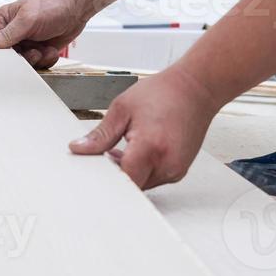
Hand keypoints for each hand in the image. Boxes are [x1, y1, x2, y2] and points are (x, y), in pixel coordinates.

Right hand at [0, 0, 89, 69]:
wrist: (76, 9)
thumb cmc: (52, 6)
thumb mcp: (27, 20)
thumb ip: (7, 34)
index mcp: (4, 20)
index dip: (2, 52)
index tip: (15, 54)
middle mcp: (14, 32)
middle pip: (9, 56)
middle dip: (24, 57)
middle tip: (35, 51)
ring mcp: (26, 42)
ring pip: (24, 62)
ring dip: (37, 58)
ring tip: (44, 49)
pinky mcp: (39, 50)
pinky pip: (38, 63)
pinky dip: (46, 59)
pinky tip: (51, 50)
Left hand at [70, 70, 218, 189]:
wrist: (196, 89)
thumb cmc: (164, 93)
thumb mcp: (123, 108)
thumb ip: (100, 135)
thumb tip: (78, 148)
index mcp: (150, 146)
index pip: (122, 179)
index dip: (105, 176)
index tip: (95, 167)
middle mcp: (166, 163)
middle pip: (131, 186)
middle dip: (116, 174)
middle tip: (109, 152)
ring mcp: (175, 170)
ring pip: (141, 185)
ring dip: (129, 172)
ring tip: (127, 146)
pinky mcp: (178, 171)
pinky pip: (153, 179)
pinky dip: (142, 170)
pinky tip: (139, 150)